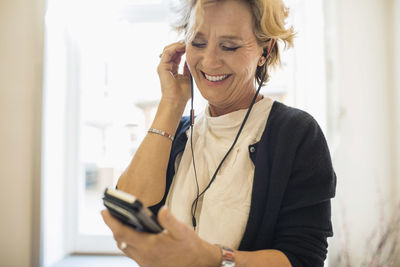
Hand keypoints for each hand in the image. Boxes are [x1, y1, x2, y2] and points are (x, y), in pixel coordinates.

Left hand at [101, 206, 220, 266]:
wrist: (198, 264)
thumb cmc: (190, 246)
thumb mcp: (182, 231)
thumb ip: (170, 220)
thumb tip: (161, 209)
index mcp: (150, 246)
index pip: (123, 233)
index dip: (111, 222)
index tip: (104, 211)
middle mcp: (144, 257)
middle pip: (120, 240)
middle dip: (114, 226)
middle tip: (110, 212)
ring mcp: (144, 263)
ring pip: (125, 247)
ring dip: (120, 234)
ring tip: (120, 220)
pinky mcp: (147, 265)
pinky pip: (132, 252)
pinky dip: (129, 241)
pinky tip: (134, 232)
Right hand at [157, 42, 191, 104]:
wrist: (177, 100)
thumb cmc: (183, 92)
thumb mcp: (188, 76)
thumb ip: (188, 66)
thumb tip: (192, 56)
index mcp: (172, 69)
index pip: (177, 54)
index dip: (184, 48)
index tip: (192, 45)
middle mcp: (166, 66)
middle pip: (172, 50)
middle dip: (181, 44)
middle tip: (190, 41)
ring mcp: (163, 66)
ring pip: (168, 49)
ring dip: (178, 44)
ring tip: (187, 43)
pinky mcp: (162, 66)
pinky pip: (167, 52)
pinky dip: (175, 47)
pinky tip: (183, 46)